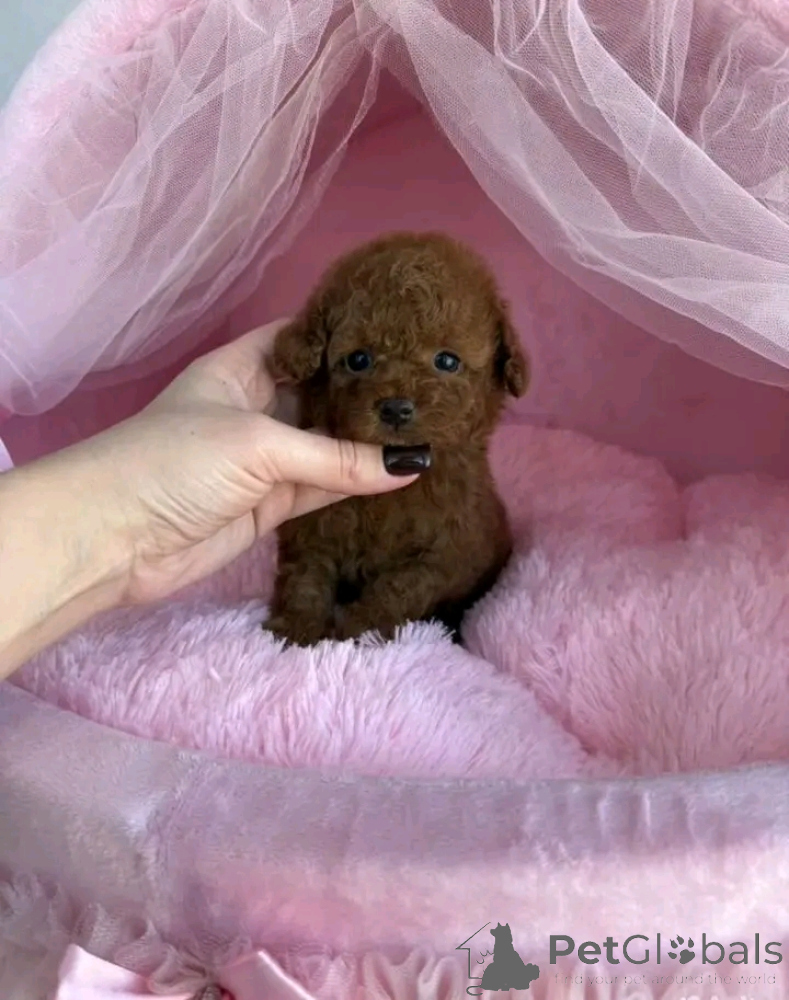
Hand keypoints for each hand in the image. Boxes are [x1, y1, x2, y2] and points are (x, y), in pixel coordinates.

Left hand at [71, 320, 417, 604]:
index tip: (407, 331)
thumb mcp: (257, 443)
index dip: (349, 334)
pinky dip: (358, 484)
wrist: (113, 538)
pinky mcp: (270, 505)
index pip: (304, 338)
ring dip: (369, 442)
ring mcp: (264, 459)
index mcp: (242, 368)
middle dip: (369, 393)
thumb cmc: (175, 461)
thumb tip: (412, 462)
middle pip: (323, 393)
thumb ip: (336, 456)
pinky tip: (404, 475)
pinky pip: (323, 488)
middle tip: (435, 385)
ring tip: (433, 426)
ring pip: (328, 445)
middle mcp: (257, 407)